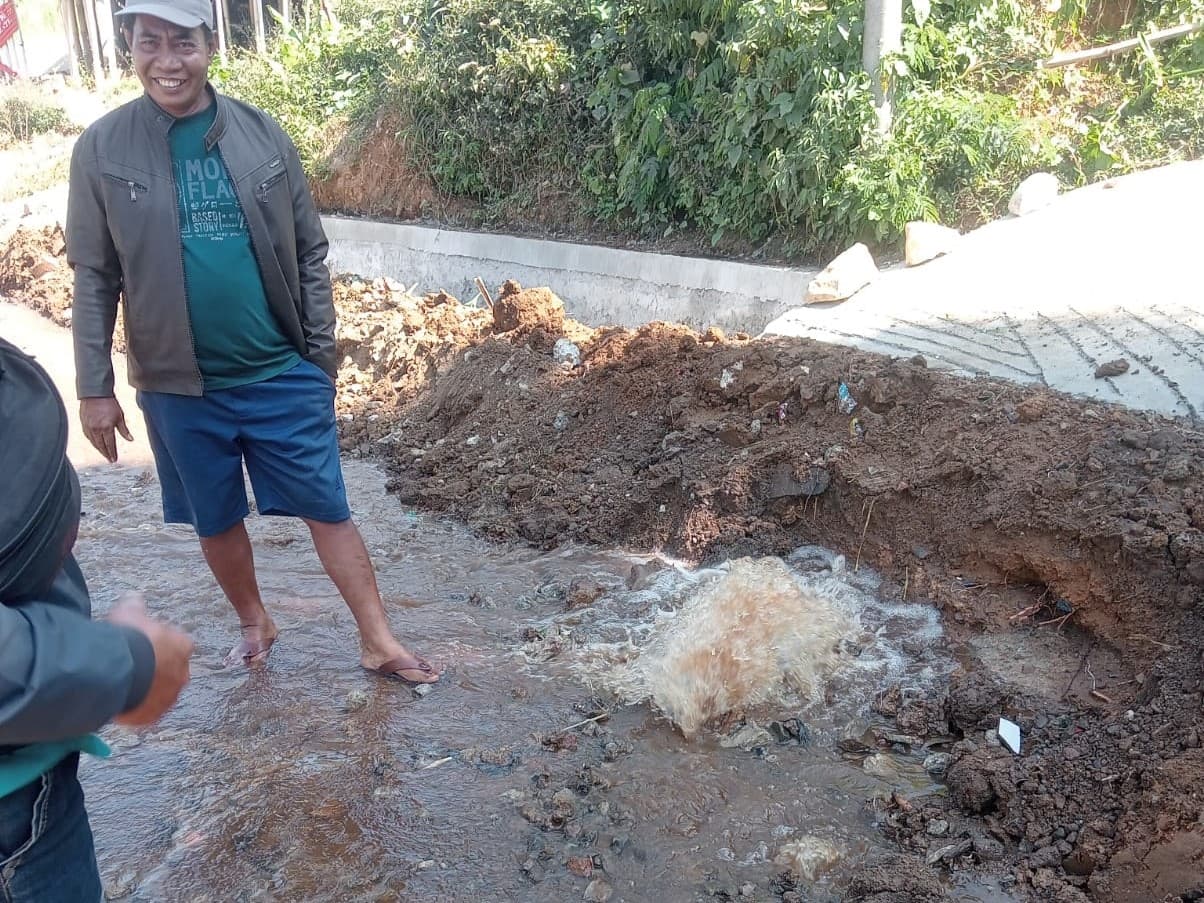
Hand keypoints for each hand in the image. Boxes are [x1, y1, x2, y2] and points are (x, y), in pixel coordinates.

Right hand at [79, 397, 133, 462]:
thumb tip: (130, 440)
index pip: (110, 444)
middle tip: (110, 459)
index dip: (112, 453)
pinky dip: (92, 442)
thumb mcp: (120, 417)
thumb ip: (124, 430)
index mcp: (106, 428)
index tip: (114, 459)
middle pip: (101, 446)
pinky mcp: (83, 424)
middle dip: (106, 454)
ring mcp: (88, 427)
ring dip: (99, 449)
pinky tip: (96, 444)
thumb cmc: (110, 404)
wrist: (95, 394)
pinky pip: (88, 437)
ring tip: (104, 453)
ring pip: (93, 442)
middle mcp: (96, 429)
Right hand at [108, 595, 193, 727]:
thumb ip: (135, 605)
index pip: (178, 645)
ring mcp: (169, 698)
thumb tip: (134, 597)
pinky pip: (144, 714)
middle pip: (171, 672)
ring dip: (146, 691)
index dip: (160, 644)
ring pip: (158, 694)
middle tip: (134, 666)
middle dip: (156, 670)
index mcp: (183, 647)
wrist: (118, 670)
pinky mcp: (152, 716)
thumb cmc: (129, 638)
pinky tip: (120, 704)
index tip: (145, 645)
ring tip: (124, 686)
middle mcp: (182, 674)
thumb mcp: (129, 612)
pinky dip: (135, 710)